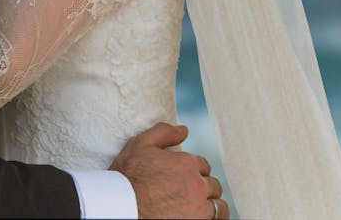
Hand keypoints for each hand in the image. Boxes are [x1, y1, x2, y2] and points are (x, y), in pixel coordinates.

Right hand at [110, 123, 227, 219]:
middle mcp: (198, 184)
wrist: (121, 206)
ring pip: (219, 206)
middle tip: (188, 194)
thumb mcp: (140, 144)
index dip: (193, 171)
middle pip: (212, 185)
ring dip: (211, 205)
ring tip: (198, 209)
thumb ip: (164, 132)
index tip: (182, 178)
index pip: (202, 166)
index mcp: (187, 163)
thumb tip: (184, 129)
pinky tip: (200, 217)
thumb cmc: (127, 176)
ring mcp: (199, 207)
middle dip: (203, 188)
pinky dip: (211, 219)